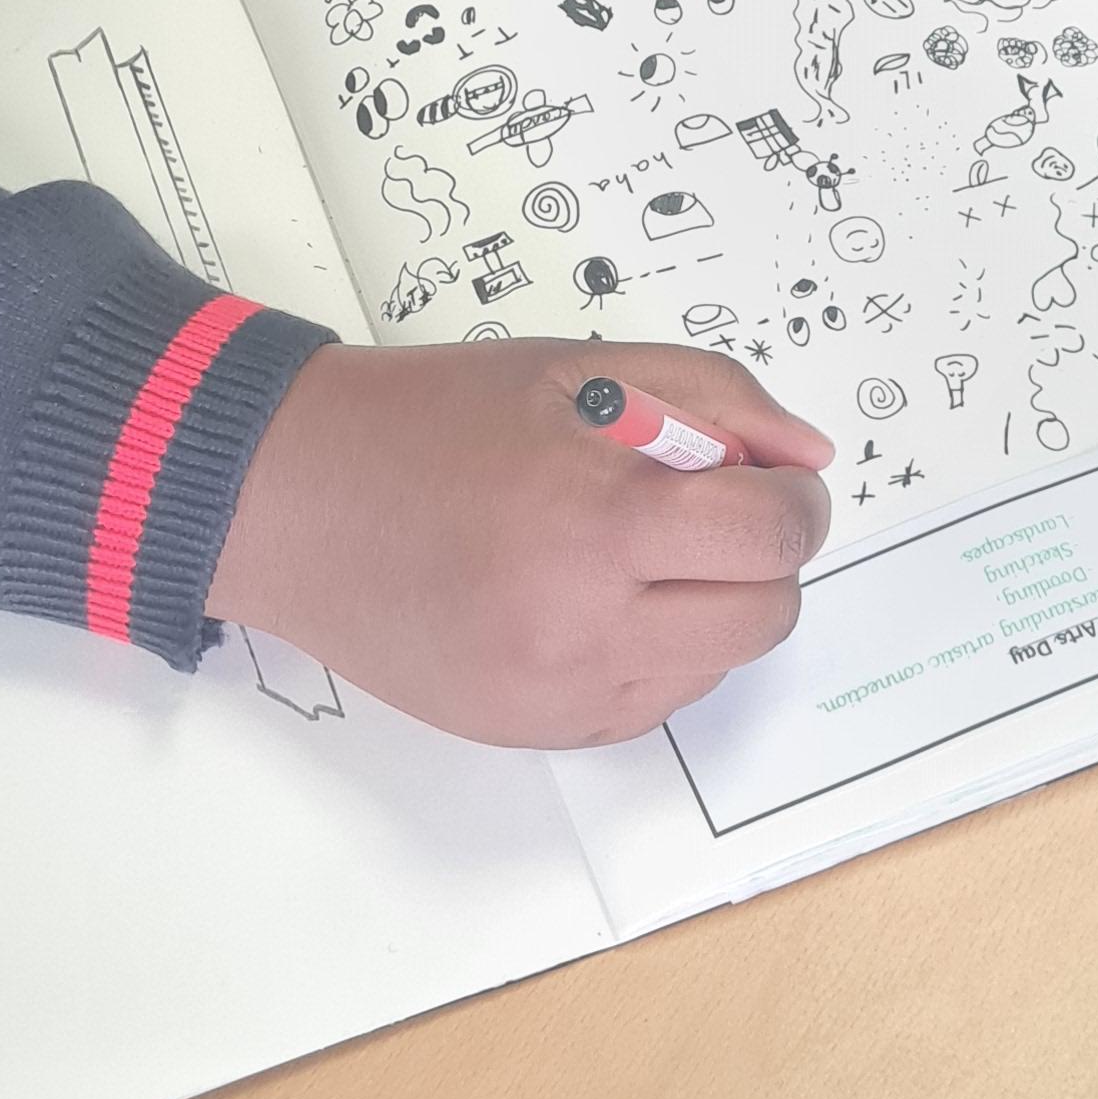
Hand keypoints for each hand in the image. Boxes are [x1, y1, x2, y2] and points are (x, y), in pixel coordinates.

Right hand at [210, 340, 831, 745]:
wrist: (293, 500)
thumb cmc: (427, 422)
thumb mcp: (578, 369)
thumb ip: (712, 397)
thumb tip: (804, 456)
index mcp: (598, 517)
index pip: (771, 536)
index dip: (794, 500)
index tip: (773, 478)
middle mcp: (582, 623)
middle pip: (763, 616)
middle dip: (761, 556)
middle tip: (714, 510)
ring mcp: (557, 692)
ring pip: (714, 666)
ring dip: (709, 607)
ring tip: (638, 550)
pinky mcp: (531, 729)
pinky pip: (651, 704)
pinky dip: (653, 652)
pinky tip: (595, 596)